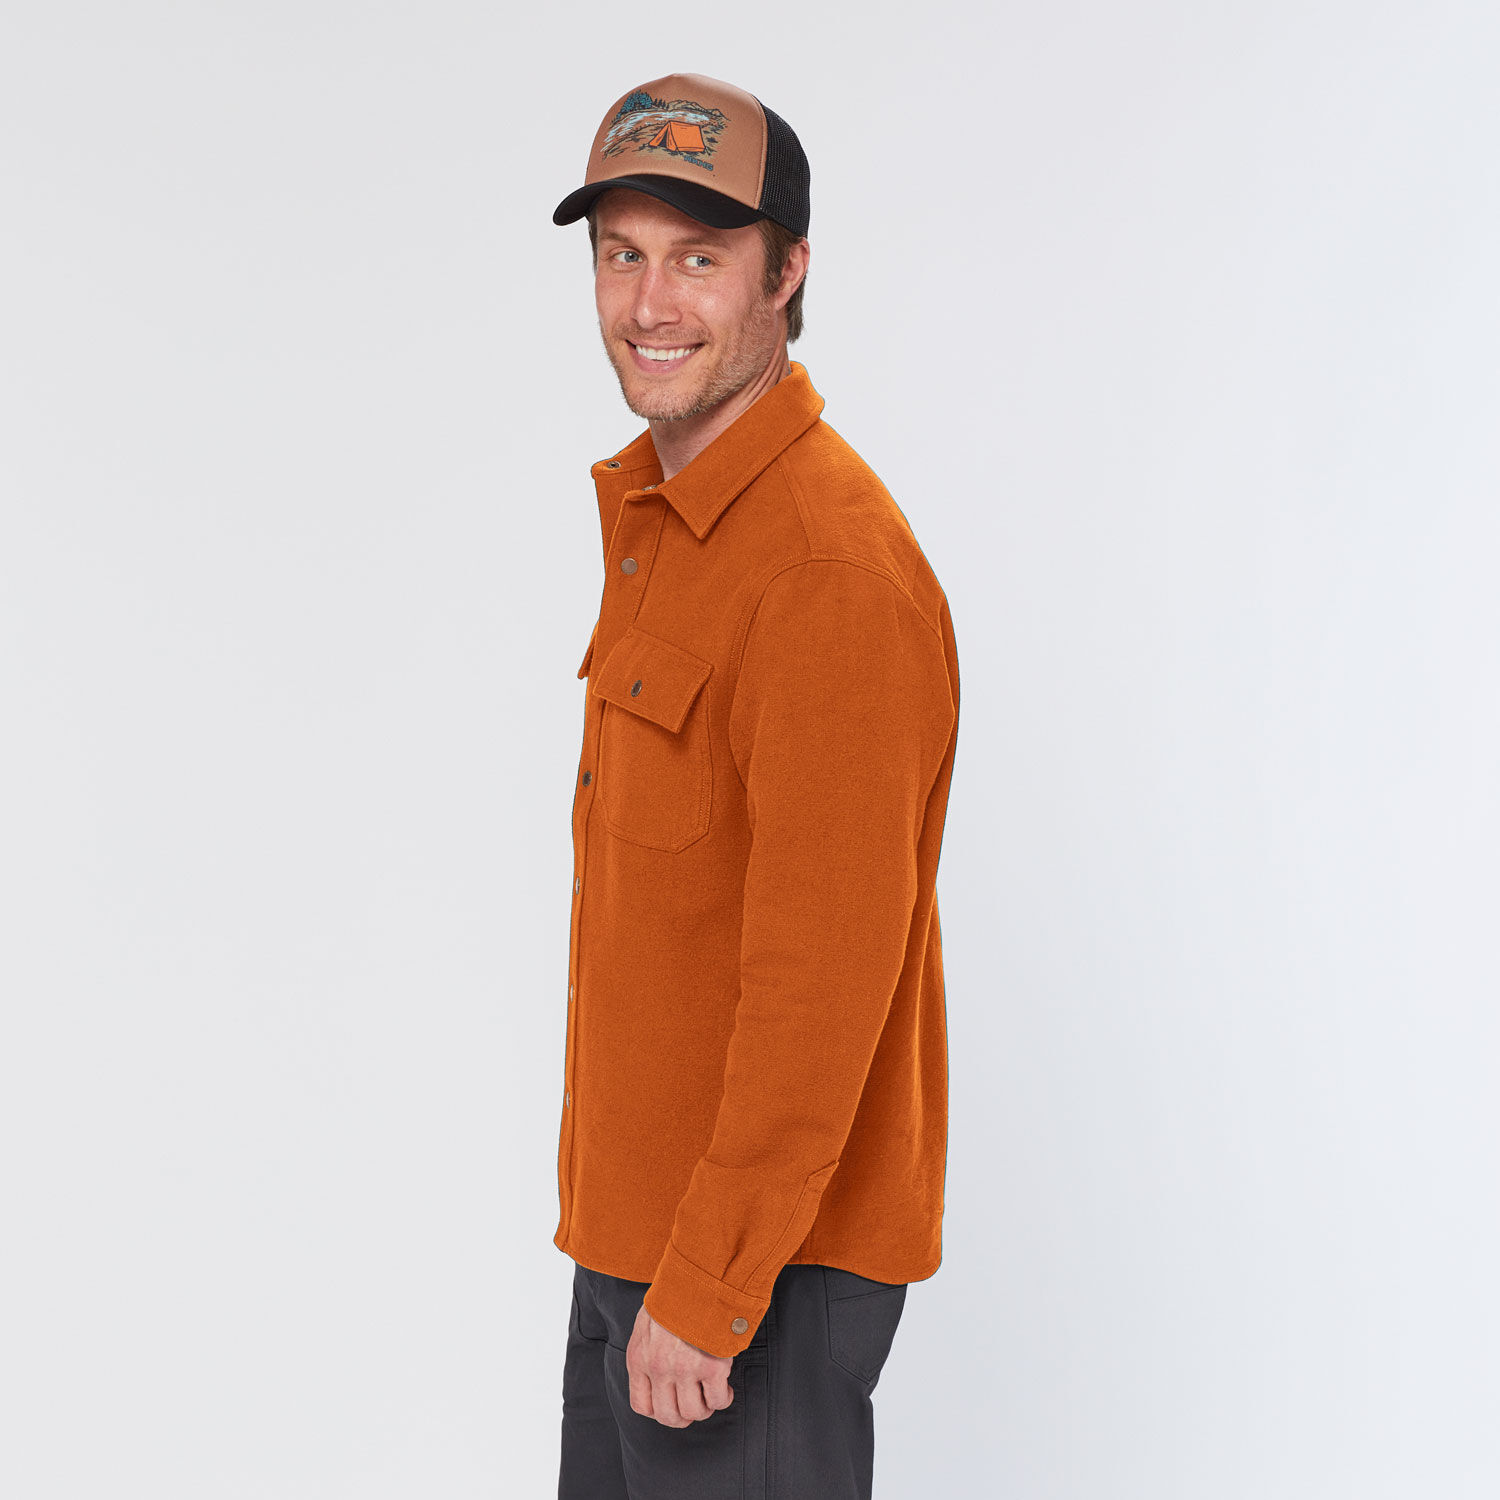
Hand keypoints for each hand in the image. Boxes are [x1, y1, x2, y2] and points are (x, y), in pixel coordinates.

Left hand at [625, 1304, 735, 1426]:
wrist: (699, 1277)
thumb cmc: (673, 1297)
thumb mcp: (646, 1323)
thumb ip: (647, 1351)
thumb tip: (655, 1375)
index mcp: (640, 1359)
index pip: (641, 1406)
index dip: (658, 1411)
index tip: (671, 1404)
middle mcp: (660, 1369)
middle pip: (669, 1416)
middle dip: (683, 1416)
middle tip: (694, 1403)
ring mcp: (686, 1369)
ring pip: (695, 1413)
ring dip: (704, 1408)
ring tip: (709, 1393)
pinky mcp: (712, 1366)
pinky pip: (718, 1400)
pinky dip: (723, 1398)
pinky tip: (724, 1387)